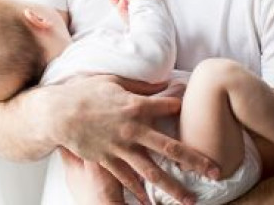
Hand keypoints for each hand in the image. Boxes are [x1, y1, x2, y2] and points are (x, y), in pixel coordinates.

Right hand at [46, 75, 219, 204]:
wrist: (57, 113)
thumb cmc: (83, 92)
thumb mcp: (112, 81)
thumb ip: (139, 87)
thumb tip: (162, 85)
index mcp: (136, 106)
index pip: (169, 107)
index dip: (183, 106)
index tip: (200, 109)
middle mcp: (133, 130)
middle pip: (171, 149)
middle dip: (196, 162)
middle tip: (216, 172)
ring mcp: (120, 148)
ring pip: (153, 172)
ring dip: (173, 187)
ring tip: (190, 200)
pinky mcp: (107, 160)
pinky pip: (127, 179)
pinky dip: (139, 192)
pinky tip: (151, 203)